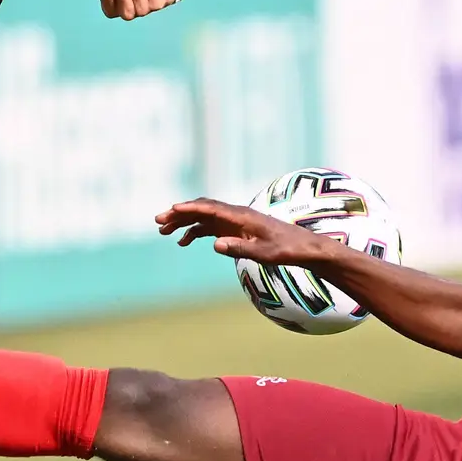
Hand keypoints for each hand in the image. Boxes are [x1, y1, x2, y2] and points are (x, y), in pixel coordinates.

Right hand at [156, 198, 332, 266]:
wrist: (303, 247)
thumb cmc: (286, 249)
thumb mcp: (264, 253)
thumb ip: (239, 248)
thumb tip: (214, 244)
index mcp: (241, 216)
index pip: (210, 208)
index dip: (189, 208)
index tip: (171, 210)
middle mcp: (235, 215)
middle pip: (202, 209)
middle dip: (179, 214)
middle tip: (158, 222)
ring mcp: (234, 221)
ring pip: (203, 217)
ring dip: (183, 222)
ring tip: (164, 232)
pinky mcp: (236, 229)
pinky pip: (210, 227)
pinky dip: (195, 231)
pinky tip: (183, 242)